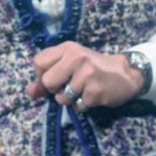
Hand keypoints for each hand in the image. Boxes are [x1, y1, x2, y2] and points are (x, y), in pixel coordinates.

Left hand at [26, 42, 145, 109]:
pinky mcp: (95, 91)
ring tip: (84, 90)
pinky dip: (83, 106)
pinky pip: (77, 106)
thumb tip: (29, 92)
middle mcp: (76, 57)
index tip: (56, 76)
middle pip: (47, 81)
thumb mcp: (70, 66)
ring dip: (71, 100)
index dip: (42, 74)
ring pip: (61, 98)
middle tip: (70, 85)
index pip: (38, 62)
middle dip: (56, 89)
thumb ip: (47, 77)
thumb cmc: (93, 69)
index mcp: (67, 48)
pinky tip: (93, 96)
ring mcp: (87, 74)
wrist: (126, 74)